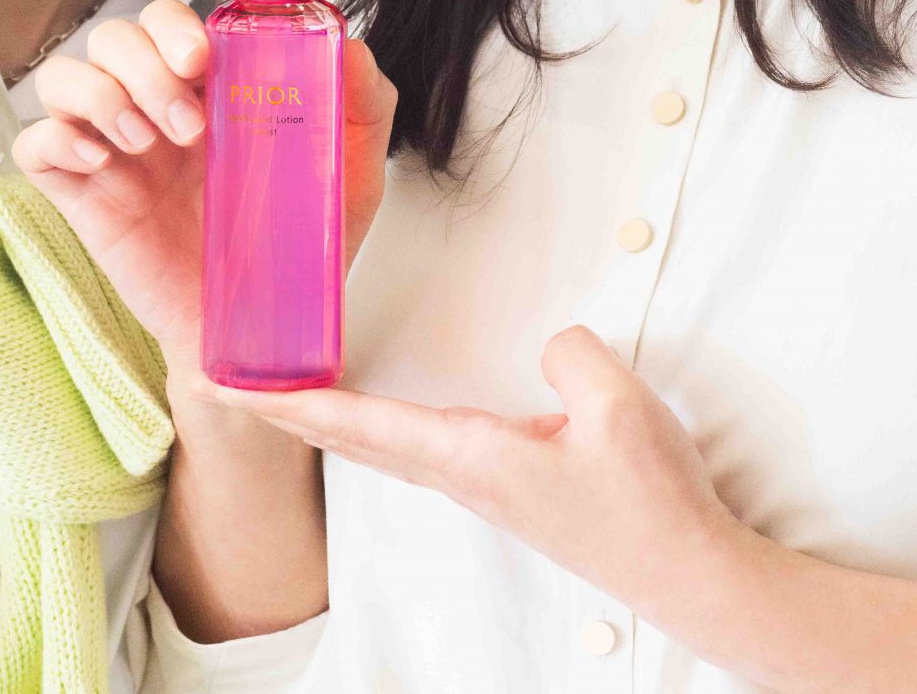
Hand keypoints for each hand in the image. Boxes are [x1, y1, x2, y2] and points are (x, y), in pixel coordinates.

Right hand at [14, 0, 397, 377]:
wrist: (259, 332)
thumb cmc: (295, 248)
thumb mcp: (351, 173)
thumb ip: (362, 102)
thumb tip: (350, 47)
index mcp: (208, 93)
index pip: (167, 21)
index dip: (173, 26)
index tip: (201, 61)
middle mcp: (154, 110)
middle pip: (112, 37)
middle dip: (143, 65)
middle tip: (187, 125)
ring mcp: (113, 151)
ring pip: (63, 76)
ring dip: (100, 95)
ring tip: (146, 144)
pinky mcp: (82, 197)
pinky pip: (33, 144)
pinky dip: (55, 139)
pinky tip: (100, 162)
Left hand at [207, 326, 757, 638]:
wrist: (688, 571)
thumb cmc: (650, 503)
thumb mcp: (617, 405)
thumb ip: (570, 355)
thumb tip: (550, 345)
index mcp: (470, 456)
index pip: (359, 423)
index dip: (290, 402)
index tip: (229, 386)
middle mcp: (463, 476)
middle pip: (354, 437)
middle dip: (288, 408)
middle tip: (228, 378)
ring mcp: (484, 486)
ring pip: (384, 445)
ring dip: (328, 417)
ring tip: (285, 388)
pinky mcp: (508, 488)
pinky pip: (421, 448)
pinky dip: (376, 426)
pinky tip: (375, 417)